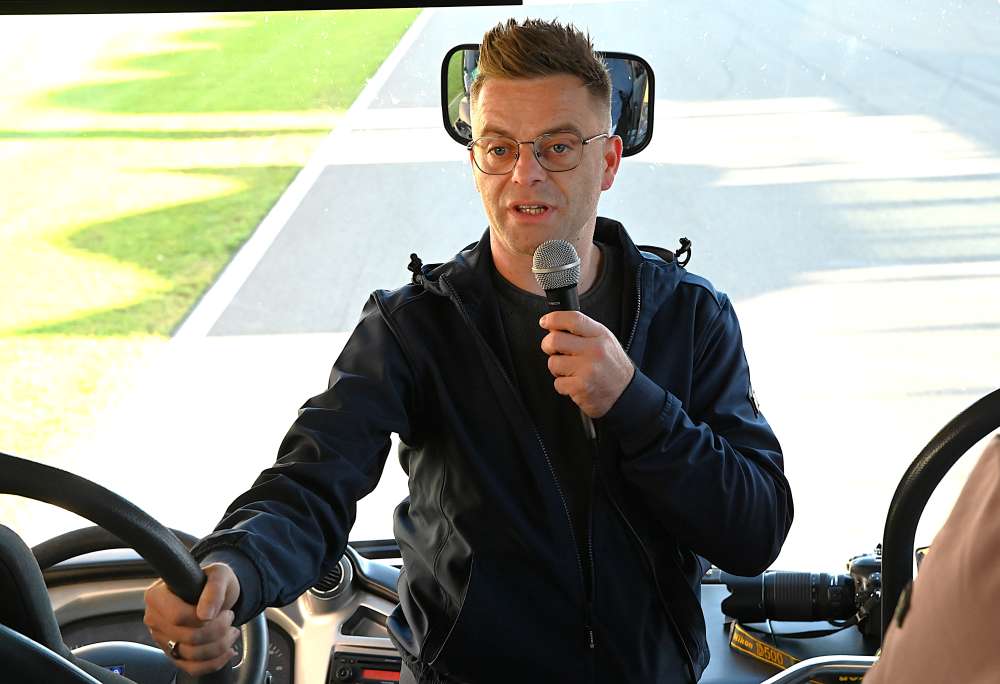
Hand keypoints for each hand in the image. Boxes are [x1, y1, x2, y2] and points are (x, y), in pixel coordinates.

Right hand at [143, 562, 241, 676]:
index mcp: (157, 596)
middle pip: (188, 638)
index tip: (220, 611)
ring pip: (191, 655)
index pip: (178, 617)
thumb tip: (205, 614)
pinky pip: (192, 668)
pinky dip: (214, 662)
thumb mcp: (219, 575)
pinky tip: (227, 650)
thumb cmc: (212, 581)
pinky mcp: (173, 654)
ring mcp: (163, 639)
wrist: (215, 594)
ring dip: (220, 646)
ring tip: (230, 631)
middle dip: (218, 630)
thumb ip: (213, 589)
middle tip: (230, 618)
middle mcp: (155, 619)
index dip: (203, 619)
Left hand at [539, 310, 633, 417]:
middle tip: (555, 350)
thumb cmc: (611, 367)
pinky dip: (563, 385)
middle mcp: (595, 350)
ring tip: (572, 371)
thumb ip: (583, 331)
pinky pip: (557, 383)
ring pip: (553, 362)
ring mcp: (588, 369)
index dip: (554, 318)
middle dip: (548, 345)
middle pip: (554, 340)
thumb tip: (554, 326)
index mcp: (600, 335)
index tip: (545, 321)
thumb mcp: (605, 341)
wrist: (626, 394)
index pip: (573, 319)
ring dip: (557, 369)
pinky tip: (576, 384)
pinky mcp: (581, 387)